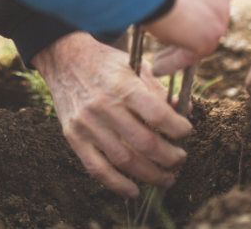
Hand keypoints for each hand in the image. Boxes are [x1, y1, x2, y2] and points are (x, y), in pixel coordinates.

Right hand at [32, 33, 191, 197]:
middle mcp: (104, 106)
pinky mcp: (74, 137)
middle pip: (144, 143)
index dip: (178, 129)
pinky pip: (97, 168)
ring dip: (151, 175)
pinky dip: (118, 185)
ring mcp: (87, 124)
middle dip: (170, 157)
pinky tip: (134, 191)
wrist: (64, 59)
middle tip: (180, 159)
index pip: (157, 115)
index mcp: (122, 85)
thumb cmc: (105, 63)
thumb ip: (158, 89)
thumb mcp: (134, 65)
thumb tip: (184, 111)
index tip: (186, 132)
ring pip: (124, 160)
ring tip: (167, 177)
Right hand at [143, 0, 241, 72]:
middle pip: (215, 17)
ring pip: (200, 39)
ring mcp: (218, 20)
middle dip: (195, 27)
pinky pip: (188, 56)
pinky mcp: (207, 40)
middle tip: (171, 36)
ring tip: (157, 59)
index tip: (201, 4)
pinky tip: (157, 68)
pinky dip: (173, 63)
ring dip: (180, 47)